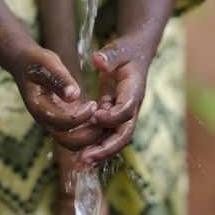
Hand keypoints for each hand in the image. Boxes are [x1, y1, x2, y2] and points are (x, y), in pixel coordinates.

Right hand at [11, 45, 103, 150]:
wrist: (29, 66)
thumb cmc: (37, 63)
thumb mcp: (46, 65)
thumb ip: (59, 80)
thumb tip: (74, 95)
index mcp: (40, 109)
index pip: (62, 123)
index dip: (80, 117)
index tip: (94, 103)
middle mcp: (48, 121)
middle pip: (70, 142)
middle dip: (91, 133)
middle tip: (105, 114)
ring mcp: (57, 122)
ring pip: (77, 141)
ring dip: (94, 132)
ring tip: (106, 111)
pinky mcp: (66, 119)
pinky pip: (81, 132)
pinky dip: (94, 127)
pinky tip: (103, 109)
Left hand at [76, 32, 156, 167]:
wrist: (136, 55)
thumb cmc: (127, 51)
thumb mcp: (118, 49)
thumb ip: (110, 56)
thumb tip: (98, 61)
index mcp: (134, 91)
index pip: (127, 110)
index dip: (111, 117)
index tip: (92, 117)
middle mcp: (131, 107)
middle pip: (123, 135)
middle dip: (105, 149)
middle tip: (84, 159)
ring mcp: (124, 114)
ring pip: (114, 139)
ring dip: (98, 152)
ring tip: (79, 164)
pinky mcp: (115, 116)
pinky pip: (106, 134)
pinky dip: (95, 144)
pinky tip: (79, 154)